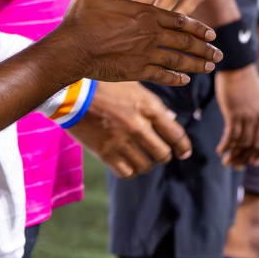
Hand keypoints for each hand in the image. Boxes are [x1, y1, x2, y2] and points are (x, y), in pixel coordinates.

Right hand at [60, 0, 221, 83]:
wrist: (69, 49)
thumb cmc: (80, 18)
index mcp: (145, 13)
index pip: (179, 19)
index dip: (196, 26)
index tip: (210, 33)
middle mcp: (150, 34)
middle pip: (184, 41)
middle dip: (204, 48)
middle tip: (219, 55)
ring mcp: (144, 54)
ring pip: (178, 60)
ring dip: (196, 65)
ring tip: (210, 68)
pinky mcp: (135, 71)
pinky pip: (161, 75)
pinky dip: (175, 78)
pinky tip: (185, 81)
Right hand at [70, 81, 192, 178]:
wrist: (73, 92)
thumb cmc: (106, 85)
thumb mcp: (134, 87)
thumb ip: (154, 104)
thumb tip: (172, 117)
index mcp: (149, 107)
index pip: (176, 134)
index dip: (183, 146)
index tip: (184, 152)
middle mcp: (139, 127)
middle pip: (163, 154)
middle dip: (164, 156)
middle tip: (161, 155)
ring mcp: (122, 142)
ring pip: (146, 166)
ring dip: (147, 164)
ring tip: (144, 159)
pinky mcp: (106, 153)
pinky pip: (127, 172)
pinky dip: (130, 170)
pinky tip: (128, 163)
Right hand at [215, 65, 258, 168]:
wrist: (237, 66)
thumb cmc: (245, 81)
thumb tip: (254, 128)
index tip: (253, 162)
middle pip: (254, 145)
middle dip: (245, 158)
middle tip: (235, 166)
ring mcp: (248, 116)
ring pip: (242, 143)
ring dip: (234, 155)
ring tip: (226, 162)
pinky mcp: (235, 114)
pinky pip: (231, 136)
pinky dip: (225, 146)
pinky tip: (219, 150)